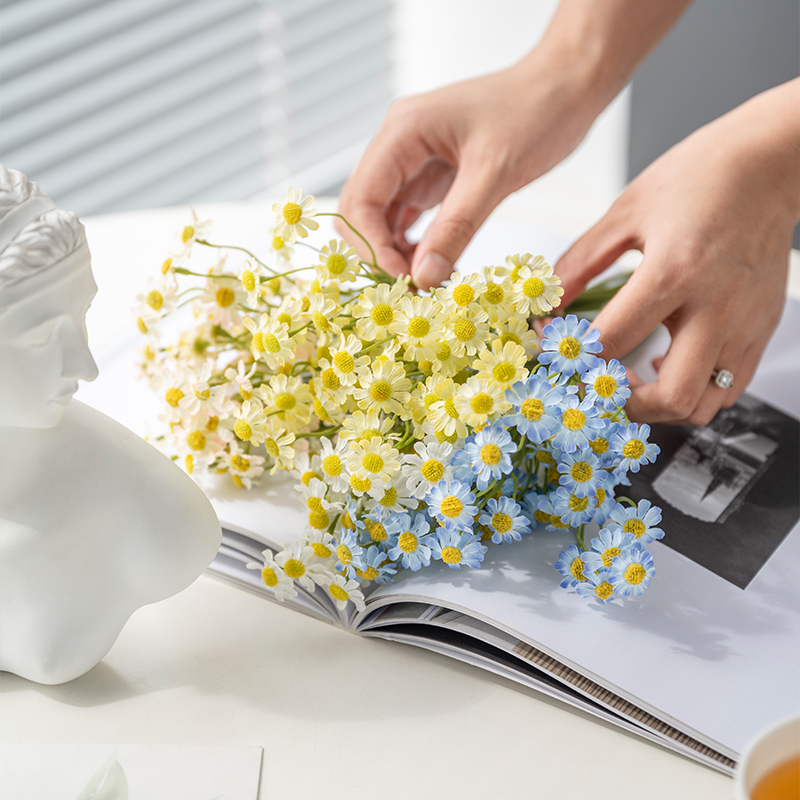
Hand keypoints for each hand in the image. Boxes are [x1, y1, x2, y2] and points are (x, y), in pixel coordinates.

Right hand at [336, 54, 600, 288]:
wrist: (566, 88)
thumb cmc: (537, 112)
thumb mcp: (496, 174)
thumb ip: (457, 226)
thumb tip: (424, 277)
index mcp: (403, 131)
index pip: (360, 199)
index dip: (373, 245)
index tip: (405, 279)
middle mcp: (399, 146)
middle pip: (361, 211)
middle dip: (379, 253)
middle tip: (414, 287)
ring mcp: (413, 162)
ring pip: (381, 220)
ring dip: (396, 254)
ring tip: (429, 282)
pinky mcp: (432, 178)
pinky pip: (408, 220)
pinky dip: (415, 247)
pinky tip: (437, 266)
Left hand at [556, 79, 799, 424]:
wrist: (771, 163)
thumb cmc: (702, 177)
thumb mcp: (626, 211)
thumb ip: (580, 261)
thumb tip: (547, 301)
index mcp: (674, 271)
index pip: (612, 341)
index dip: (572, 356)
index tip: (556, 352)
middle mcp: (716, 306)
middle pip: (671, 397)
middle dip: (624, 406)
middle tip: (599, 387)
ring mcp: (745, 324)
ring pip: (705, 405)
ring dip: (661, 407)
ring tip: (634, 381)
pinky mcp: (762, 330)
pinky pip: (729, 388)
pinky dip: (694, 392)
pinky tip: (670, 365)